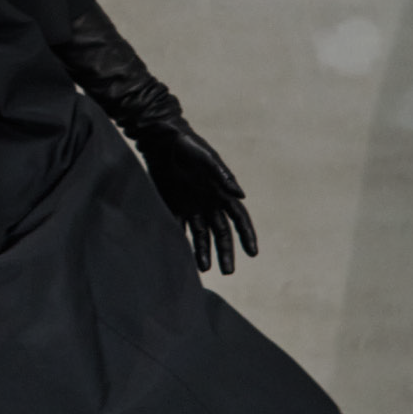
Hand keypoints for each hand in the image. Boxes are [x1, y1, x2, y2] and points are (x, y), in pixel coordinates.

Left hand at [136, 120, 258, 275]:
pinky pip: (180, 229)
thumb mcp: (205, 158)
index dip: (247, 235)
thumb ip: (222, 175)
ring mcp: (192, 207)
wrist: (160, 142)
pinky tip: (182, 258)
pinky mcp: (174, 207)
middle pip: (221, 232)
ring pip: (202, 235)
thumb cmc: (187, 146)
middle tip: (227, 271)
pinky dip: (182, 243)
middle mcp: (209, 203)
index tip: (252, 253)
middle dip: (225, 252)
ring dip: (203, 252)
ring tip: (204, 269)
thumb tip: (241, 196)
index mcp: (222, 192)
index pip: (239, 218)